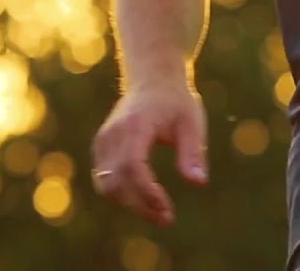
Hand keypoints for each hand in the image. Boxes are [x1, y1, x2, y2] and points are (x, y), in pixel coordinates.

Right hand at [91, 82, 208, 226]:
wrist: (152, 80)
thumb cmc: (176, 102)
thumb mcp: (192, 123)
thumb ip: (193, 153)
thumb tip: (198, 183)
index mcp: (136, 125)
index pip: (133, 165)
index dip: (147, 192)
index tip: (167, 208)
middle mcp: (113, 133)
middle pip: (117, 180)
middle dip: (141, 205)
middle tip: (167, 219)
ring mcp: (103, 140)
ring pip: (106, 184)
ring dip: (130, 204)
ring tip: (159, 212)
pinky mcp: (101, 147)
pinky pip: (104, 179)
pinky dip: (121, 195)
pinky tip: (144, 201)